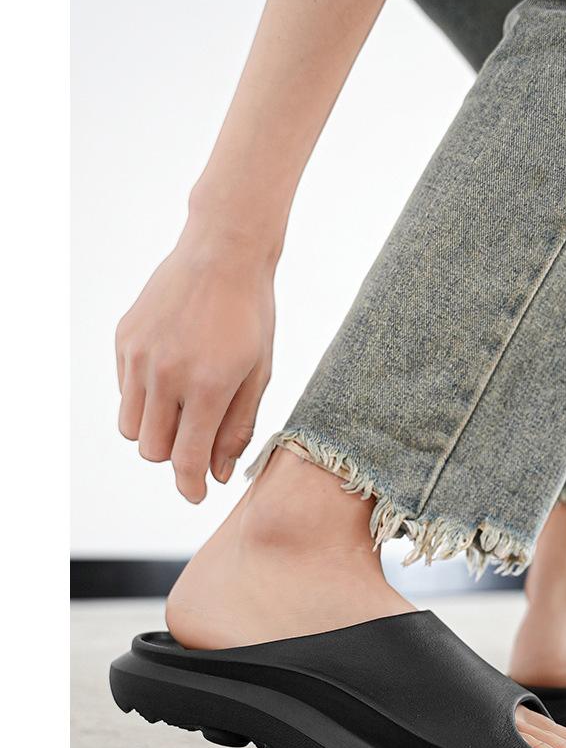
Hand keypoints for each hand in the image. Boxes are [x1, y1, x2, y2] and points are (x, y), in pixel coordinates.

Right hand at [115, 220, 276, 501]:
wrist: (223, 253)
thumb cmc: (251, 315)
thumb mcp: (258, 374)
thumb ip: (238, 427)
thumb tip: (218, 474)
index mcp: (207, 387)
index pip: (187, 460)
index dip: (191, 486)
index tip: (197, 493)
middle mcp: (166, 375)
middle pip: (152, 450)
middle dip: (174, 457)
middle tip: (196, 441)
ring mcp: (139, 357)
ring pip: (131, 427)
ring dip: (154, 431)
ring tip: (181, 409)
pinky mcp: (124, 341)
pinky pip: (124, 391)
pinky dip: (144, 397)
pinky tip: (171, 373)